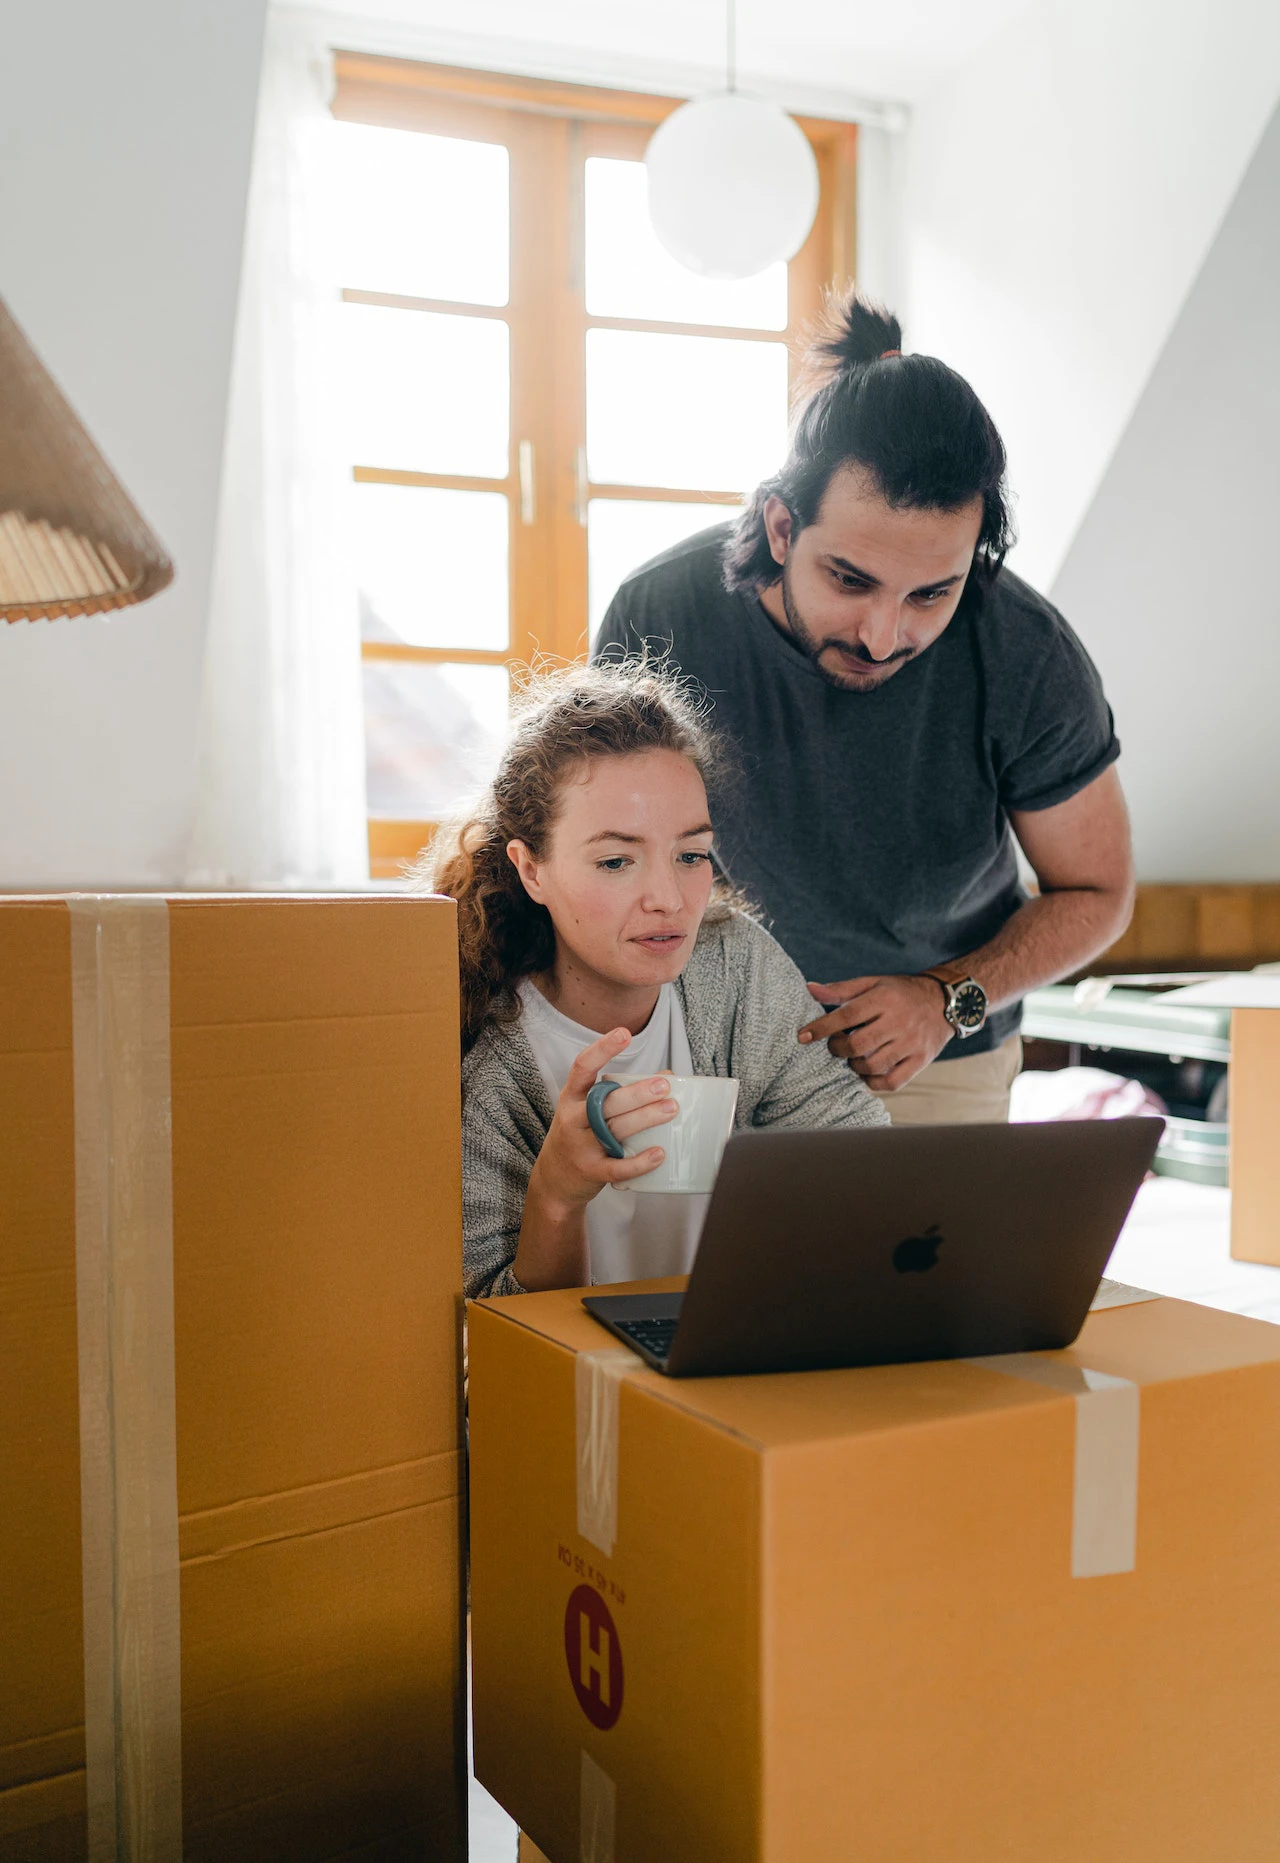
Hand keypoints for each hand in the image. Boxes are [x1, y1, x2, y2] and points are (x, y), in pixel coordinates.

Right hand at [529, 1026, 677, 1213]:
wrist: (554, 1180)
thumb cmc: (578, 1135)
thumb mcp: (588, 1109)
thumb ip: (621, 1092)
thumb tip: (667, 1076)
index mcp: (572, 1097)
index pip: (582, 1067)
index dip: (602, 1049)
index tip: (624, 1034)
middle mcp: (573, 1119)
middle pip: (606, 1102)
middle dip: (637, 1093)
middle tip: (664, 1084)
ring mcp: (581, 1146)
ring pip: (614, 1130)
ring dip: (645, 1118)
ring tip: (671, 1109)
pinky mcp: (591, 1172)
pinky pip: (617, 1168)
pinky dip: (639, 1162)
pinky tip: (658, 1153)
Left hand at [798, 974, 952, 1092]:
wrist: (945, 1002)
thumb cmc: (900, 993)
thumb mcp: (873, 983)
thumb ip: (841, 990)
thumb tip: (810, 989)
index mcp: (884, 999)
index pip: (846, 1016)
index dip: (821, 1028)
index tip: (802, 1036)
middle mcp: (899, 1021)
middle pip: (857, 1045)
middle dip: (838, 1048)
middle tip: (836, 1045)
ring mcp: (911, 1043)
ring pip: (872, 1066)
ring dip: (855, 1065)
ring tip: (854, 1056)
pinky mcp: (921, 1060)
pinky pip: (892, 1082)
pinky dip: (873, 1082)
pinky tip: (868, 1072)